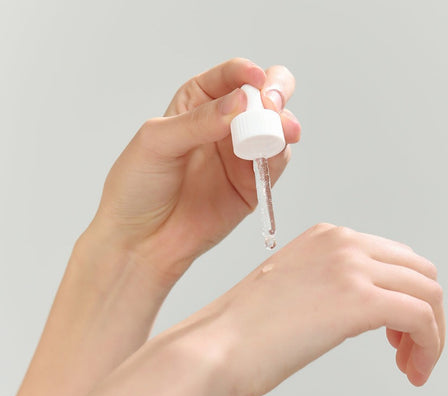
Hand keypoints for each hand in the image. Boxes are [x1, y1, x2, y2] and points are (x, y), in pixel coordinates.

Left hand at [89, 58, 300, 286]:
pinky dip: (279, 154)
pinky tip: (272, 152)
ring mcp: (239, 156)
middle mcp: (223, 126)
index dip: (246, 73)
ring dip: (281, 125)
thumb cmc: (138, 187)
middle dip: (275, 93)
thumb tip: (242, 102)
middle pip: (262, 97)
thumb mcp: (157, 142)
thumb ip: (200, 121)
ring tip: (277, 131)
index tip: (256, 80)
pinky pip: (275, 163)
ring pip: (274, 129)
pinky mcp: (252, 185)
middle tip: (274, 105)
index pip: (230, 77)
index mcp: (196, 104)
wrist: (142, 241)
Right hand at [173, 223, 444, 395]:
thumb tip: (360, 309)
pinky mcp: (359, 301)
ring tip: (412, 365)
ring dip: (430, 333)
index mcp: (326, 238)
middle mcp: (342, 242)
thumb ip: (330, 287)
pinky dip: (430, 346)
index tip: (396, 332)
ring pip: (428, 293)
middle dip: (425, 314)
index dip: (405, 296)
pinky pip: (422, 318)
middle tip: (408, 351)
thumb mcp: (293, 291)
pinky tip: (414, 369)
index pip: (394, 259)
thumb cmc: (241, 333)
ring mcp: (351, 267)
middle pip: (419, 273)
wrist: (212, 348)